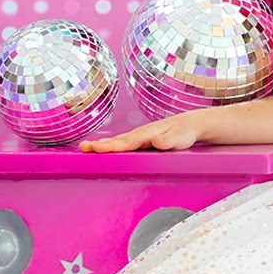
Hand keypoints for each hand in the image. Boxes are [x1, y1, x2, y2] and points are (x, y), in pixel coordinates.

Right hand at [79, 113, 200, 152]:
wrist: (190, 124)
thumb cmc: (185, 133)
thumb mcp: (180, 138)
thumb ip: (168, 141)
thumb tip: (156, 142)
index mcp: (147, 134)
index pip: (126, 142)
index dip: (111, 146)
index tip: (95, 149)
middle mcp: (140, 133)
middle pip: (118, 140)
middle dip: (100, 144)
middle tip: (82, 148)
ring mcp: (140, 135)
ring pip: (118, 140)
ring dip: (101, 144)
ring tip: (85, 147)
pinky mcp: (141, 139)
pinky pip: (122, 142)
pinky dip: (110, 144)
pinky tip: (101, 147)